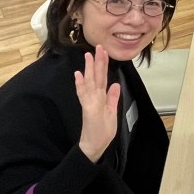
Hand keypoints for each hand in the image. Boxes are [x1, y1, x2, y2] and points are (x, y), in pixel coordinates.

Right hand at [74, 46, 120, 162]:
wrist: (94, 146)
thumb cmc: (101, 131)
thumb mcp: (112, 112)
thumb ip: (112, 98)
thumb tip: (115, 85)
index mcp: (100, 97)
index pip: (102, 78)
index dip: (103, 65)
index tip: (104, 52)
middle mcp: (94, 97)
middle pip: (96, 76)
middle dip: (97, 61)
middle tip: (98, 47)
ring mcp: (90, 102)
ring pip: (90, 82)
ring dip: (89, 68)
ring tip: (88, 55)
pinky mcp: (88, 109)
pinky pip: (85, 95)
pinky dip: (81, 85)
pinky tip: (78, 75)